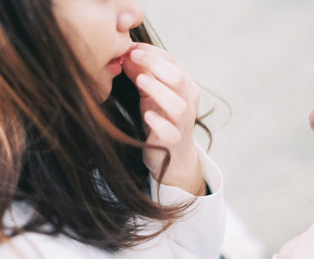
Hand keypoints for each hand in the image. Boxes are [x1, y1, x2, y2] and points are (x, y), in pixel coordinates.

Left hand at [122, 42, 204, 195]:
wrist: (175, 155)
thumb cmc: (161, 119)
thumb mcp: (151, 94)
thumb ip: (142, 75)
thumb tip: (125, 55)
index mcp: (185, 86)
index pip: (173, 62)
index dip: (152, 52)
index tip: (131, 47)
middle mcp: (188, 102)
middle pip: (177, 78)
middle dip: (154, 64)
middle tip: (132, 57)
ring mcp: (183, 123)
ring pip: (177, 105)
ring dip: (158, 90)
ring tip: (140, 81)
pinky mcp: (173, 142)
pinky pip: (170, 132)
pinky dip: (159, 122)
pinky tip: (148, 115)